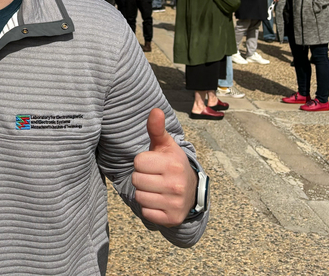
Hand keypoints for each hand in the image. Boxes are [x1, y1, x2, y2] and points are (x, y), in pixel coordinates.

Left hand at [132, 108, 195, 226]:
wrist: (192, 191)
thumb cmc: (172, 164)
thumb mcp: (165, 146)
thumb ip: (157, 129)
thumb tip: (155, 110)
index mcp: (173, 164)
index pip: (138, 162)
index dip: (142, 162)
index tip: (153, 163)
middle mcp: (175, 184)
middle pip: (136, 179)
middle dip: (142, 177)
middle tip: (155, 176)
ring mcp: (175, 203)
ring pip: (139, 196)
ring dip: (144, 192)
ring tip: (156, 188)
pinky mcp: (171, 218)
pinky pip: (145, 212)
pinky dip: (149, 207)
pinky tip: (159, 201)